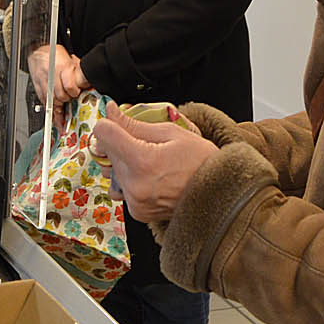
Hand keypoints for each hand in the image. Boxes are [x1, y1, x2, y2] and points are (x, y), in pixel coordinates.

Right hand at [28, 44, 88, 107]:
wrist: (36, 50)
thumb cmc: (53, 53)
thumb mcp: (68, 58)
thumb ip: (77, 70)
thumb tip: (86, 81)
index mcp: (62, 66)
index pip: (70, 86)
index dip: (75, 92)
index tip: (77, 93)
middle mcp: (51, 74)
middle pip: (61, 95)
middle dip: (67, 99)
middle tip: (72, 100)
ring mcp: (43, 81)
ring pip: (52, 100)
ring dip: (59, 106)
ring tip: (63, 111)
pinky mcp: (37, 85)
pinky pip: (43, 100)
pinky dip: (50, 107)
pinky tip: (54, 111)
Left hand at [87, 105, 216, 223]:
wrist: (219, 195)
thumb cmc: (201, 162)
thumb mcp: (172, 133)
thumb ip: (135, 124)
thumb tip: (111, 111)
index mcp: (143, 161)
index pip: (103, 134)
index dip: (109, 124)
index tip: (117, 123)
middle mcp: (135, 185)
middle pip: (106, 153)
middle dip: (118, 143)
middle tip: (142, 142)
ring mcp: (135, 201)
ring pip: (111, 171)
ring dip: (122, 163)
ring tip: (148, 161)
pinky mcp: (138, 212)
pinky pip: (122, 188)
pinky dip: (130, 180)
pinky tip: (151, 177)